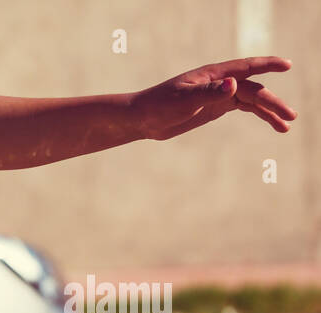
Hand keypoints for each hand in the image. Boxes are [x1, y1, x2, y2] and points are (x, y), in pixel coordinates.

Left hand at [135, 57, 296, 140]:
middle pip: (254, 90)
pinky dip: (259, 115)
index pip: (247, 67)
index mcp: (214, 75)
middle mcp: (221, 82)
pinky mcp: (216, 108)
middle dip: (273, 102)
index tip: (287, 65)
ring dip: (270, 111)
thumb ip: (209, 93)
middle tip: (290, 116)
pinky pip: (244, 108)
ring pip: (252, 100)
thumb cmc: (159, 105)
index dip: (268, 65)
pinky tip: (272, 123)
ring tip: (286, 125)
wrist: (143, 118)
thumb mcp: (184, 100)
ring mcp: (220, 95)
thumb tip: (234, 84)